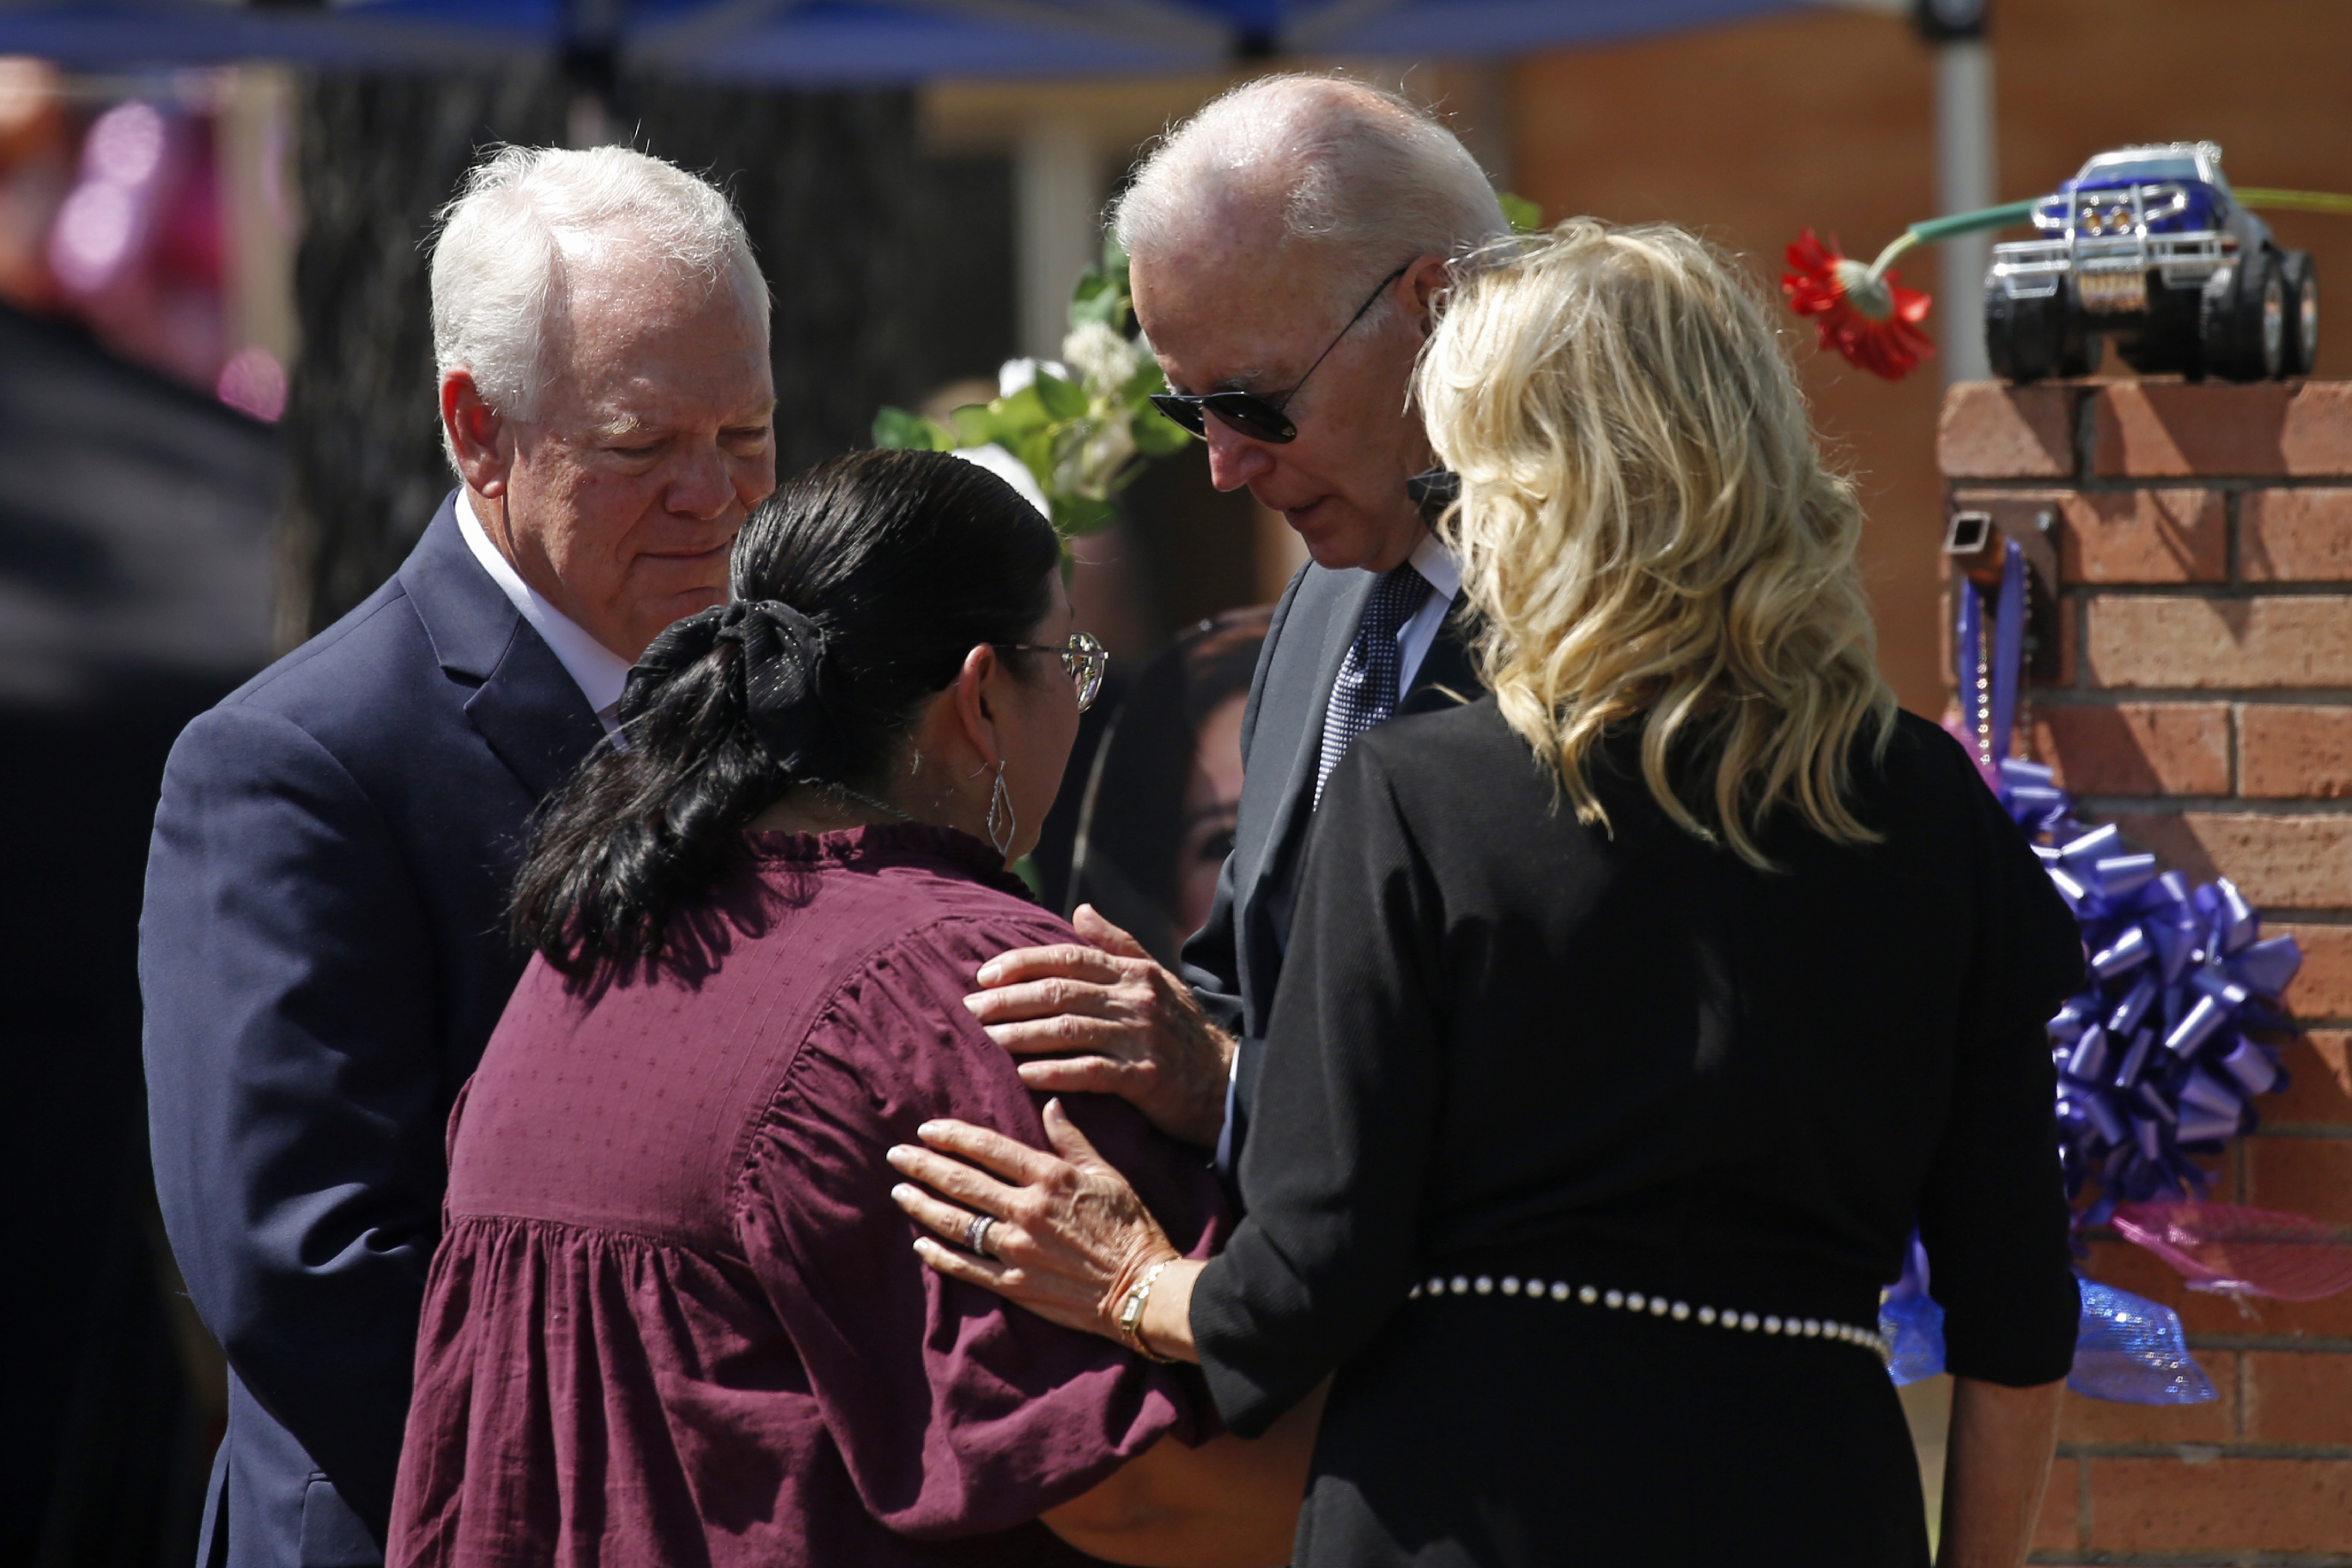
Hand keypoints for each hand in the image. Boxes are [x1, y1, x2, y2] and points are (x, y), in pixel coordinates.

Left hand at [888, 1099, 1182, 1348]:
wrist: (1142, 1289)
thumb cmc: (1131, 1227)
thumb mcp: (1107, 1173)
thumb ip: (1072, 1139)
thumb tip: (1050, 1103)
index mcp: (1049, 1177)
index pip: (988, 1148)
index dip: (953, 1136)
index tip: (927, 1128)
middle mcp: (1026, 1210)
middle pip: (961, 1182)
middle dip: (923, 1165)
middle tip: (895, 1154)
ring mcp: (1016, 1250)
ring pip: (955, 1222)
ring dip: (922, 1205)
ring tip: (898, 1192)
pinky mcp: (1013, 1285)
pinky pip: (965, 1267)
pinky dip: (938, 1254)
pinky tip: (919, 1243)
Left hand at [966, 905, 1234, 1147]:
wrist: (1225, 1082)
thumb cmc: (1182, 1030)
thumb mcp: (1157, 978)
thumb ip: (1117, 944)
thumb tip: (1080, 910)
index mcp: (1134, 973)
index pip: (1068, 958)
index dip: (1022, 964)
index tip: (984, 975)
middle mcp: (1136, 1000)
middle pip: (1060, 992)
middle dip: (1009, 1000)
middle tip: (971, 1010)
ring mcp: (1141, 1038)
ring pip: (1068, 1030)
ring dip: (1021, 1035)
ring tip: (986, 1040)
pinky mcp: (1145, 1077)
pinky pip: (1090, 1071)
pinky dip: (1054, 1071)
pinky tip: (1024, 1074)